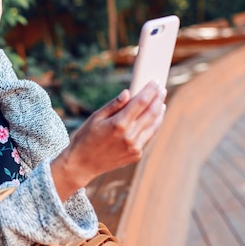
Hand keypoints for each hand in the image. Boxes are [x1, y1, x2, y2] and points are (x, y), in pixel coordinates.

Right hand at [51, 81, 166, 200]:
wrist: (82, 163)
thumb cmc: (86, 137)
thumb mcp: (96, 117)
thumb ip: (114, 105)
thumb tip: (128, 92)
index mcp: (119, 124)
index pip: (141, 102)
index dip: (150, 90)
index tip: (155, 82)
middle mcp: (130, 136)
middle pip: (151, 113)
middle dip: (158, 99)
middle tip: (162, 90)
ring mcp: (134, 147)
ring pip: (154, 126)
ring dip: (159, 113)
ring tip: (161, 103)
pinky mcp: (136, 155)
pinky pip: (147, 137)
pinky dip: (151, 126)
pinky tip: (151, 120)